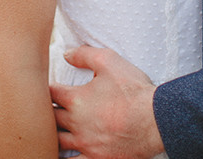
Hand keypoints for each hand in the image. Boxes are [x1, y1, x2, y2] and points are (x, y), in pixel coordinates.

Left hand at [50, 45, 164, 158]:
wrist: (154, 120)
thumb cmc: (132, 90)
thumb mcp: (109, 61)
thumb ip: (84, 55)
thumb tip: (65, 54)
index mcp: (76, 99)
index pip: (51, 93)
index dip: (48, 89)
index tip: (50, 88)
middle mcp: (75, 124)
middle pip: (51, 119)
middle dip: (48, 112)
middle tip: (48, 108)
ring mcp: (84, 144)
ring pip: (57, 142)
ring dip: (53, 134)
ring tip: (53, 130)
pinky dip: (65, 158)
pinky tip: (62, 154)